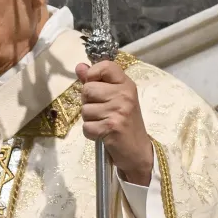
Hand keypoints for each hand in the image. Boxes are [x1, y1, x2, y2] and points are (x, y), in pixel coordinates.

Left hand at [76, 61, 153, 185]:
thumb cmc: (124, 121)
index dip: (93, 74)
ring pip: (84, 109)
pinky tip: (103, 133)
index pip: (105, 66)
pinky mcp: (111, 127)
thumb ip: (96, 81)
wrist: (138, 150)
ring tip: (104, 122)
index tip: (95, 85)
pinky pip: (86, 127)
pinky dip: (91, 132)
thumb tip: (79, 67)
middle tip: (102, 111)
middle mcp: (124, 95)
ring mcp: (118, 111)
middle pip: (87, 89)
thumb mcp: (114, 97)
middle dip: (88, 102)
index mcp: (126, 84)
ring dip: (90, 119)